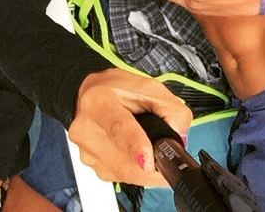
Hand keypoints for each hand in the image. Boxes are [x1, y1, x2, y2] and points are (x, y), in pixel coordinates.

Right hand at [68, 68, 191, 185]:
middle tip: (167, 158)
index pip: (117, 127)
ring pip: (126, 175)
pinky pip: (120, 178)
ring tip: (148, 146)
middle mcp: (87, 128)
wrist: (89, 94)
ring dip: (146, 170)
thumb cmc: (118, 89)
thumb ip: (171, 109)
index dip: (135, 145)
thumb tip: (178, 139)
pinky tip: (133, 152)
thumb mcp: (149, 87)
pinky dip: (135, 169)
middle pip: (125, 163)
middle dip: (154, 168)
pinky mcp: (90, 166)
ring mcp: (86, 151)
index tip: (148, 160)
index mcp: (100, 101)